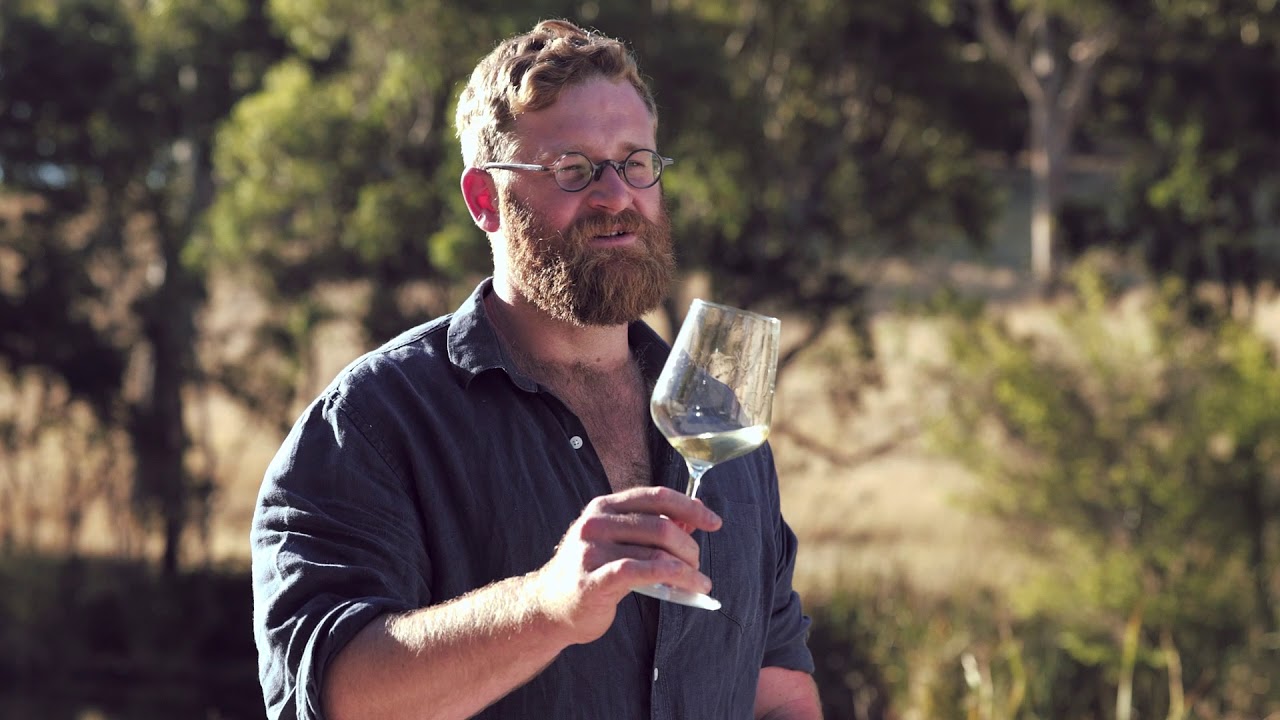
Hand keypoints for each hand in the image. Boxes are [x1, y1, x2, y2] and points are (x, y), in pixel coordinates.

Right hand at [529, 486, 722, 644]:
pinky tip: (688, 589)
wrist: (547, 607)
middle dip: (689, 547)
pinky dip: (672, 579)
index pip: (656, 496)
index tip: (714, 522)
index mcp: (604, 506)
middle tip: (698, 565)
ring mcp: (591, 550)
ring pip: (656, 553)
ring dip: (687, 570)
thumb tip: (693, 517)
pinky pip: (640, 572)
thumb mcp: (618, 543)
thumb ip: (651, 528)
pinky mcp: (592, 579)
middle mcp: (596, 522)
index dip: (690, 507)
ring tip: (699, 583)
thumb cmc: (589, 573)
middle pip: (661, 526)